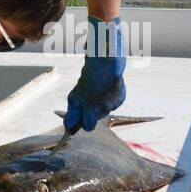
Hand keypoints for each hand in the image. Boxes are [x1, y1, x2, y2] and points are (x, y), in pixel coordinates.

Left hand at [64, 16, 126, 131]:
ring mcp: (115, 105)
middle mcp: (105, 111)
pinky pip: (113, 101)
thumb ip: (72, 114)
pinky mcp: (122, 98)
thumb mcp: (74, 97)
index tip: (81, 114)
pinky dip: (109, 95)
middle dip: (92, 109)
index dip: (83, 121)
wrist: (106, 64)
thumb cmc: (88, 80)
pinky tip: (106, 86)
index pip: (88, 127)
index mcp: (92, 112)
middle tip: (88, 94)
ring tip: (97, 88)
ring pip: (105, 108)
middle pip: (96, 117)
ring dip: (101, 101)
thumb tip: (68, 128)